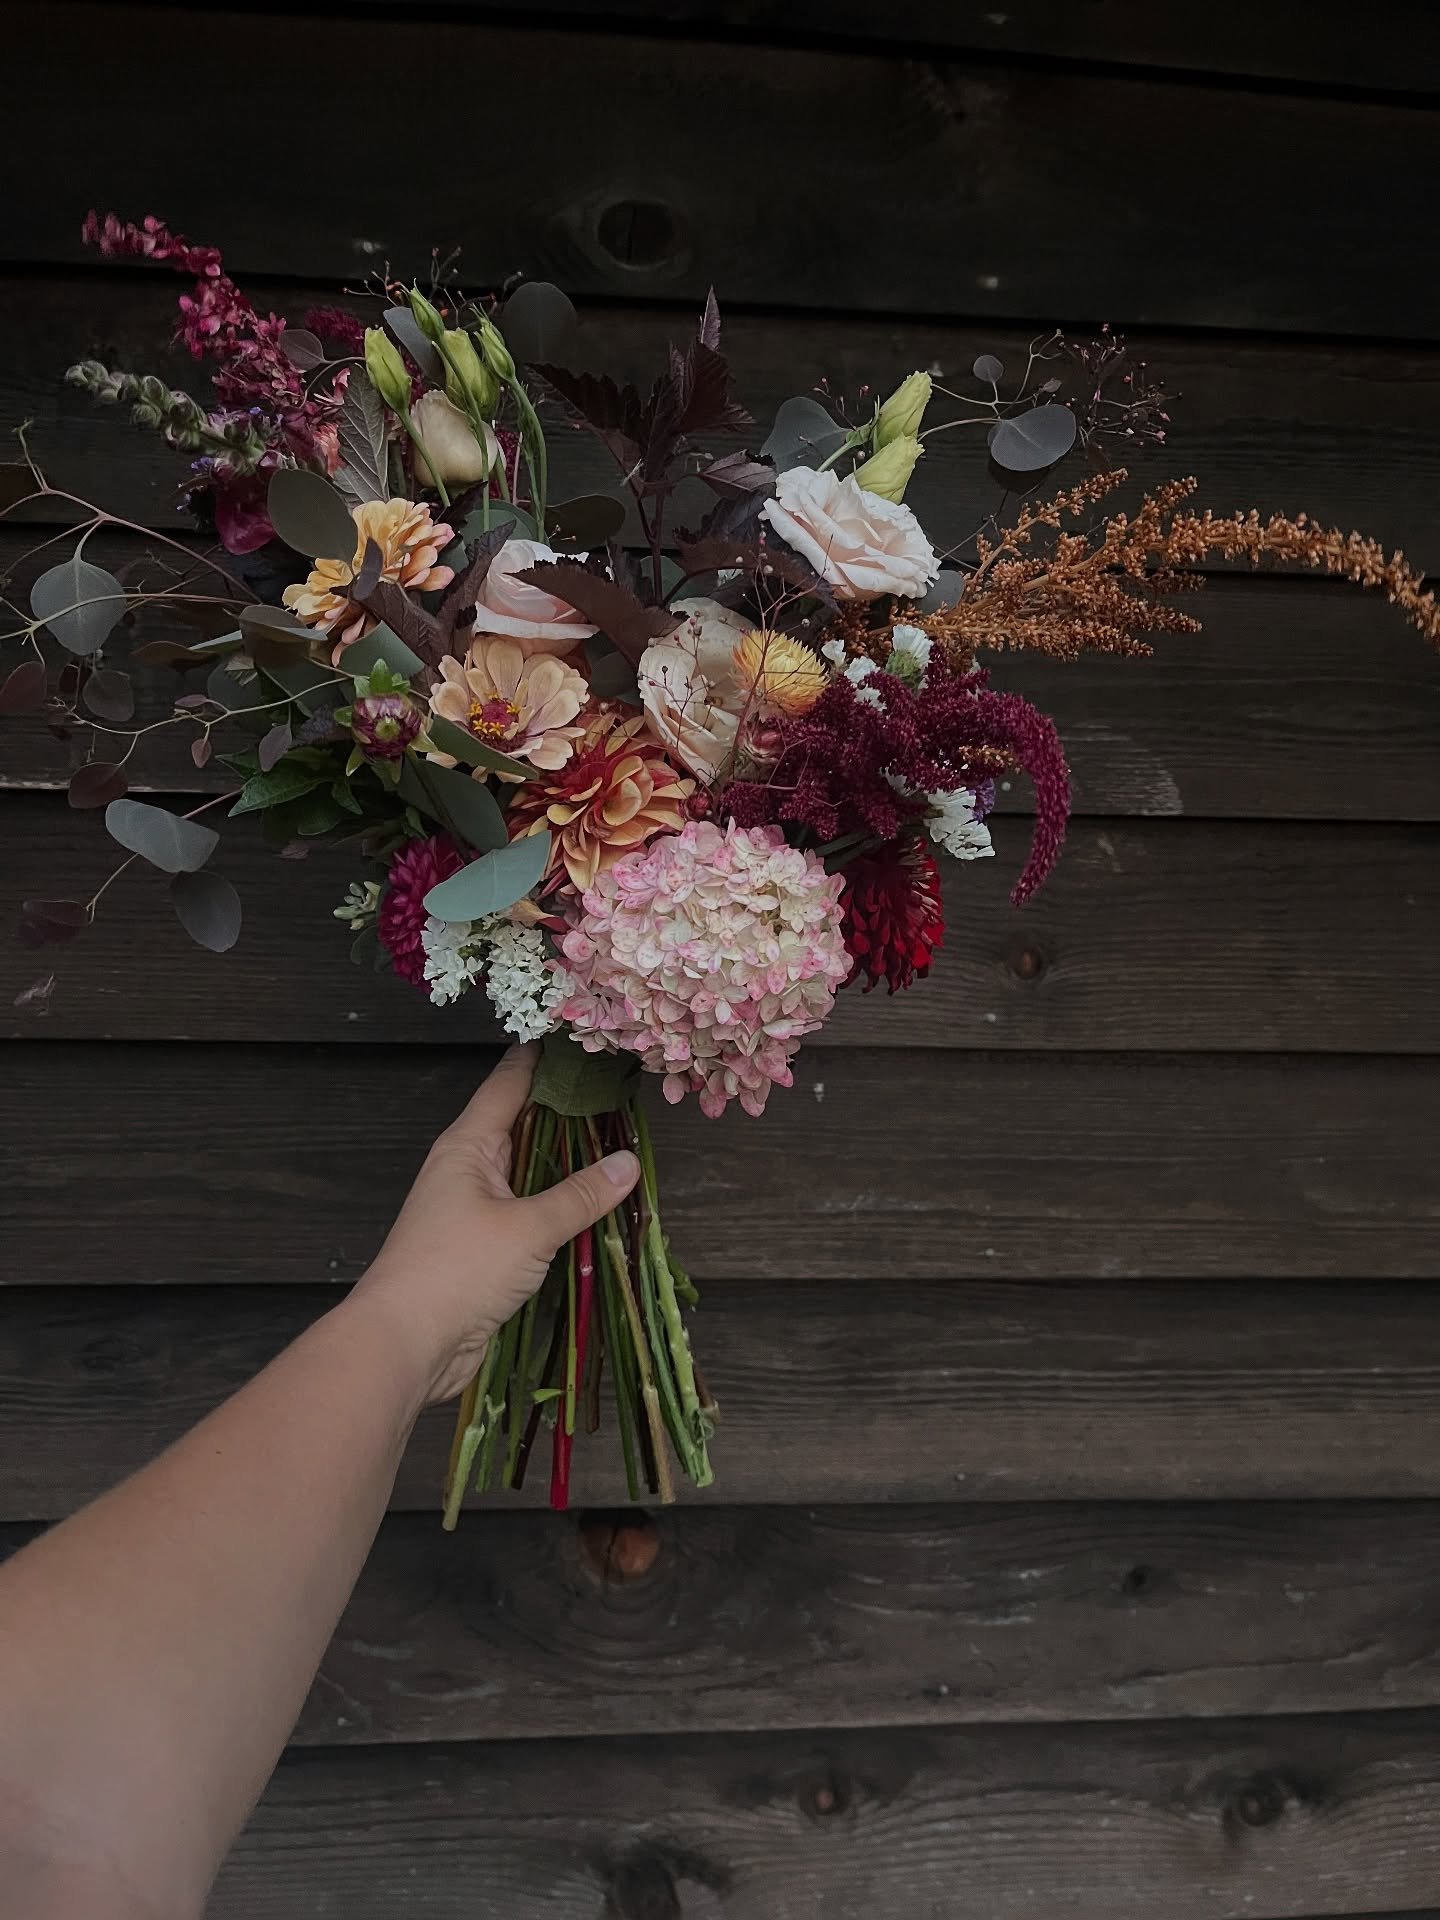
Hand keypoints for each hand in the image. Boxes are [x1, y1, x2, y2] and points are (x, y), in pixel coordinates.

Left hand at [345, 1043, 639, 1404]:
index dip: (546, 1057)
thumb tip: (628, 1162)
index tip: (588, 1038)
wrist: (405, 1344)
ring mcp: (476, 1210)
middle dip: (571, 1111)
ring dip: (570, 1165)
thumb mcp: (527, 1228)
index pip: (510, 1081)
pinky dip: (561, 1208)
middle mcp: (470, 1169)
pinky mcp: (485, 1249)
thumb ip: (580, 1196)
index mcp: (468, 1146)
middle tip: (625, 1094)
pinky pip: (530, 1214)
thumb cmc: (454, 1271)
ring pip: (531, 1172)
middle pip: (525, 1125)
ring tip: (624, 1145)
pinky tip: (598, 1209)